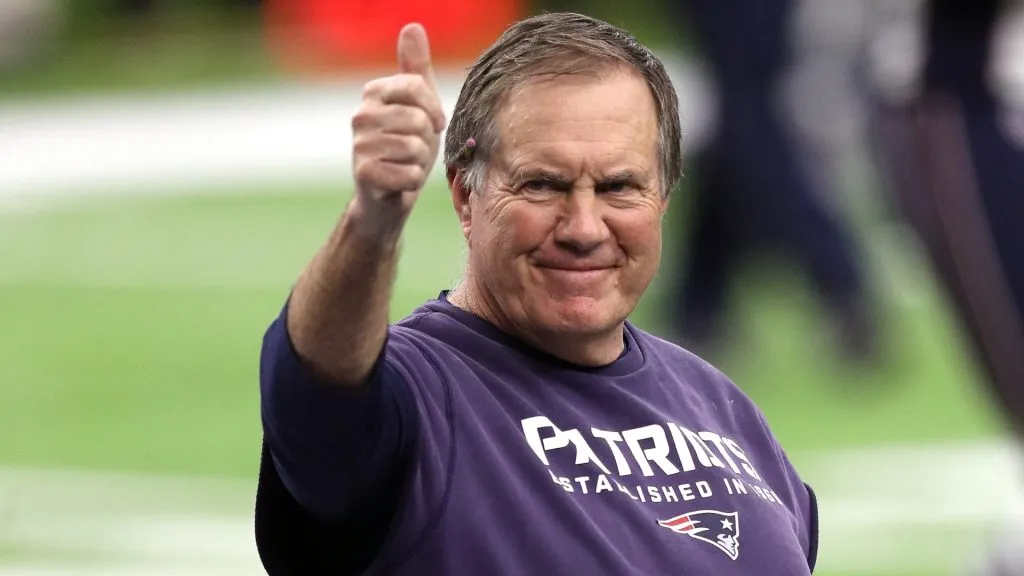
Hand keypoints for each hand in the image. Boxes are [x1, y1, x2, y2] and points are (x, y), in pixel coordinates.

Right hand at [351, 23, 445, 216]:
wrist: (387, 195)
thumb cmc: (406, 145)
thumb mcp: (417, 104)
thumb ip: (416, 68)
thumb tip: (412, 27)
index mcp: (374, 92)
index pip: (418, 87)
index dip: (434, 110)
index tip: (432, 123)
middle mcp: (361, 115)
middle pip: (418, 120)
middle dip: (426, 140)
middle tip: (415, 149)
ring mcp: (359, 144)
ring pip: (415, 148)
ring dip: (420, 162)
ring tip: (407, 164)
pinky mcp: (364, 173)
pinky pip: (409, 174)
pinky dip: (412, 181)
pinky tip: (400, 181)